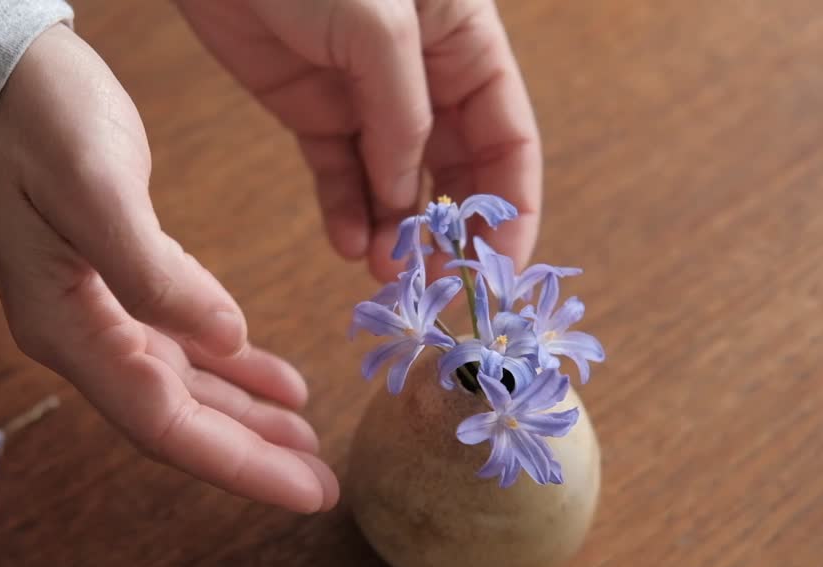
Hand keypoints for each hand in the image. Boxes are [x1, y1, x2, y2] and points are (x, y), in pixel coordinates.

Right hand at [0, 25, 337, 513]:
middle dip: (250, 455)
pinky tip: (278, 382)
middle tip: (322, 485)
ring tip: (309, 441)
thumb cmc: (36, 118)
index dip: (237, 463)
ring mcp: (97, 310)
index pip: (161, 421)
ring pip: (184, 386)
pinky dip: (232, 365)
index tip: (307, 492)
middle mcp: (80, 334)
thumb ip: (155, 275)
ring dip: (247, 416)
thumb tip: (227, 340)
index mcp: (66, 326)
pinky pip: (183, 342)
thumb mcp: (94, 188)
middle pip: (175, 418)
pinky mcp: (119, 278)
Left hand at [176, 0, 542, 282]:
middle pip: (456, 168)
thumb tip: (407, 202)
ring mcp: (365, 94)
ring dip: (395, 231)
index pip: (507, 137)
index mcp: (466, 40)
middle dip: (450, 229)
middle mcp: (424, 74)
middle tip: (436, 285)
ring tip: (385, 275)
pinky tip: (349, 246)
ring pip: (394, 181)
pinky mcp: (311, 108)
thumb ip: (402, 117)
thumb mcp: (378, 25)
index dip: (511, 206)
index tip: (499, 270)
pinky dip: (345, 212)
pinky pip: (338, 173)